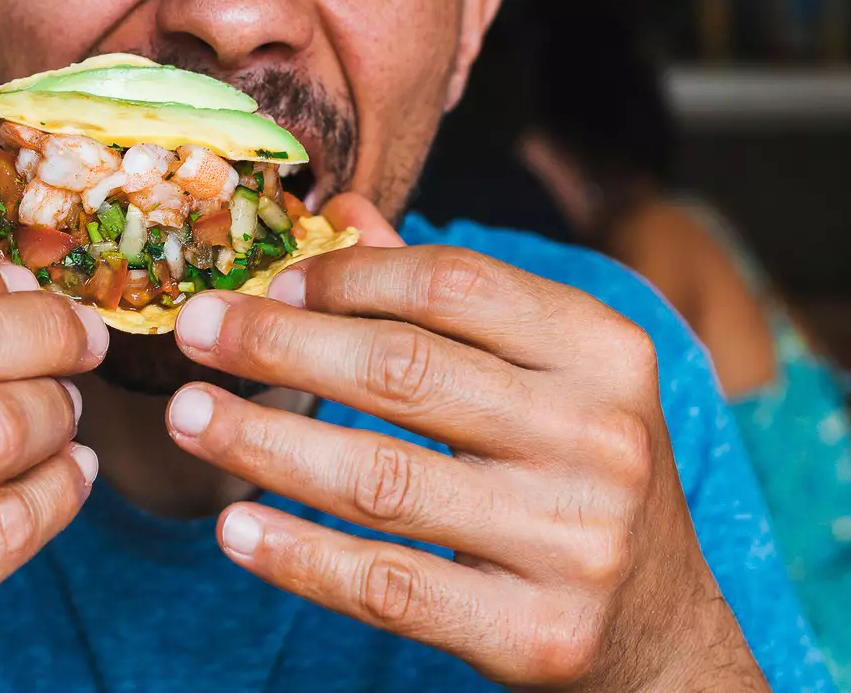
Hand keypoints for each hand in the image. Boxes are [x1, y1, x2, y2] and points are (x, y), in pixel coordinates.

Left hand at [163, 197, 766, 690]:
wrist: (662, 635)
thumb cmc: (575, 475)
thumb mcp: (543, 375)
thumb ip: (443, 297)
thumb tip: (339, 214)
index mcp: (603, 351)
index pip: (452, 284)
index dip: (346, 277)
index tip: (267, 283)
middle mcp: (600, 438)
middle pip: (403, 370)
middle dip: (278, 344)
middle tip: (192, 330)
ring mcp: (573, 540)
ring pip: (380, 478)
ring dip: (263, 441)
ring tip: (187, 418)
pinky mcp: (537, 634)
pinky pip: (387, 586)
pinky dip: (299, 555)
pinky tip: (233, 527)